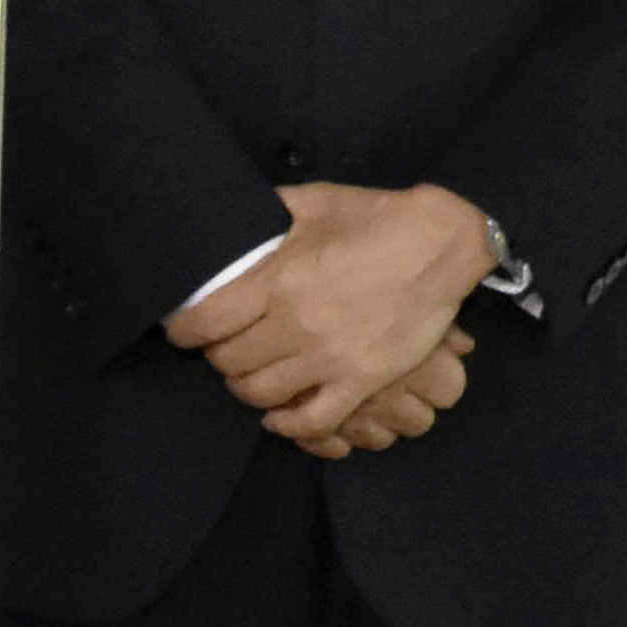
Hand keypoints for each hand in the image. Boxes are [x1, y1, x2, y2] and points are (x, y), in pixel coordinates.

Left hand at [163, 181, 494, 446]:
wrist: (442, 244)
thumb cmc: (377, 219)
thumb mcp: (317, 201)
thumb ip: (271, 211)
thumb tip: (234, 215)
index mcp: (279, 280)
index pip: (205, 323)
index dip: (184, 330)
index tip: (183, 329)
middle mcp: (296, 325)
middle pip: (229, 363)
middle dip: (219, 356)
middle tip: (227, 346)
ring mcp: (329, 358)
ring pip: (261, 395)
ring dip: (247, 388)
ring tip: (251, 374)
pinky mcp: (361, 381)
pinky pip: (312, 421)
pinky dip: (288, 425)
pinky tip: (279, 416)